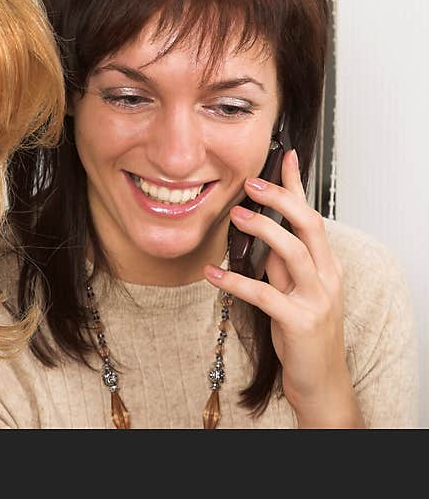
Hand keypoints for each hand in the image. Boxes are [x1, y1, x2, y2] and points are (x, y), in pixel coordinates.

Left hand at [204, 149, 363, 427]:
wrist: (320, 382)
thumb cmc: (304, 336)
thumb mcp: (293, 292)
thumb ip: (281, 266)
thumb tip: (262, 238)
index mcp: (326, 266)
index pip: (312, 216)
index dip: (297, 186)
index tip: (284, 157)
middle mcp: (327, 277)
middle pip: (309, 225)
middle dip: (282, 199)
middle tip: (251, 183)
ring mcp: (316, 299)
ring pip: (294, 253)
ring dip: (264, 230)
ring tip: (235, 215)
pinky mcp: (299, 322)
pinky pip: (265, 295)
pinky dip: (236, 281)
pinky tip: (212, 274)